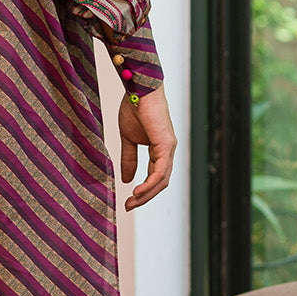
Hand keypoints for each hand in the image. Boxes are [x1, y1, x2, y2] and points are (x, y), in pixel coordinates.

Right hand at [118, 85, 175, 210]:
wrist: (138, 89)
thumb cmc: (134, 108)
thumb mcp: (128, 139)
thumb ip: (129, 159)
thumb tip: (127, 180)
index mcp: (160, 150)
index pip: (155, 176)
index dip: (143, 191)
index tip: (128, 201)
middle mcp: (168, 151)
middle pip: (160, 182)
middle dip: (145, 197)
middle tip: (129, 206)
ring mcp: (169, 148)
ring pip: (162, 180)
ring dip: (147, 194)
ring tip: (132, 201)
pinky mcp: (166, 145)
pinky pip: (160, 171)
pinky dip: (150, 183)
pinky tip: (138, 191)